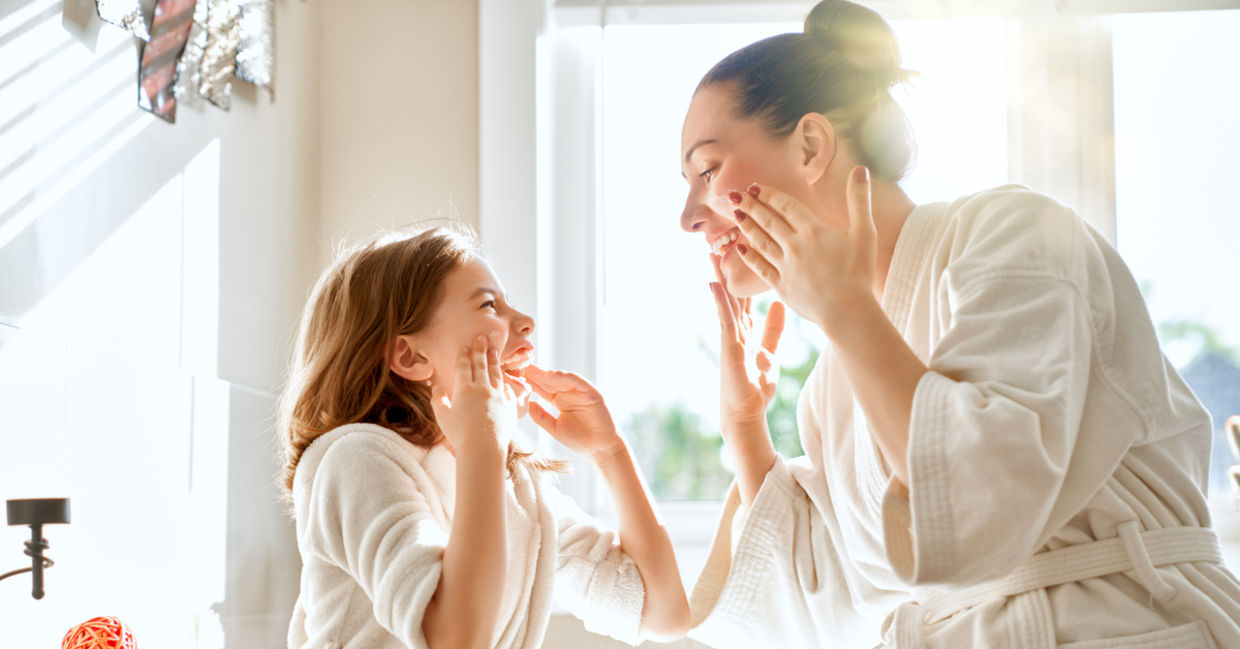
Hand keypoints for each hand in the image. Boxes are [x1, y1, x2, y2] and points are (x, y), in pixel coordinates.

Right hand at [430, 335, 516, 455]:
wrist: (483, 449)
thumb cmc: (460, 435)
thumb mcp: (442, 416)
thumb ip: (438, 399)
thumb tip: (435, 385)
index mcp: (464, 389)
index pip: (464, 366)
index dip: (464, 355)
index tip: (465, 345)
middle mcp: (483, 388)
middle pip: (481, 364)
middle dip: (481, 349)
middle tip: (482, 337)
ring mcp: (498, 396)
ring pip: (496, 373)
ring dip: (494, 360)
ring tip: (494, 350)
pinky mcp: (510, 406)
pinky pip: (508, 389)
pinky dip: (506, 382)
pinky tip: (505, 379)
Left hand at [522, 365, 623, 461]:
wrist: (601, 449)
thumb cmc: (579, 440)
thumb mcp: (554, 428)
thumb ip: (541, 416)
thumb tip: (526, 404)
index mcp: (558, 400)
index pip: (540, 387)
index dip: (527, 381)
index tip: (511, 376)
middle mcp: (567, 393)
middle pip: (547, 380)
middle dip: (533, 372)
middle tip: (516, 364)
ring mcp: (579, 392)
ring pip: (560, 378)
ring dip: (546, 372)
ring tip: (530, 367)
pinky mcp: (592, 393)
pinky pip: (578, 382)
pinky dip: (566, 377)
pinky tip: (552, 375)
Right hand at [708, 253, 784, 429]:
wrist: (747, 411)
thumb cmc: (755, 385)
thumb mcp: (769, 351)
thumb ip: (773, 329)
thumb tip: (780, 305)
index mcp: (745, 328)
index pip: (743, 294)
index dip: (744, 273)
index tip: (745, 249)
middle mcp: (735, 328)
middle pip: (731, 291)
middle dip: (727, 267)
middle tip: (723, 240)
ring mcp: (729, 335)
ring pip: (724, 299)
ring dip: (719, 276)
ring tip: (713, 252)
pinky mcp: (728, 345)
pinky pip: (724, 318)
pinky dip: (720, 300)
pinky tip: (714, 284)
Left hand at [718, 165, 876, 330]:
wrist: (848, 311)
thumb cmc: (859, 272)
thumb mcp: (865, 233)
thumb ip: (859, 200)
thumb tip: (860, 170)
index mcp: (814, 230)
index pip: (786, 206)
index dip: (768, 194)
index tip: (754, 186)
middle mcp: (795, 246)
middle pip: (768, 221)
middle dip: (750, 206)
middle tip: (734, 195)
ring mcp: (786, 266)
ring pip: (761, 241)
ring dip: (746, 226)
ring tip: (735, 214)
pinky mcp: (781, 285)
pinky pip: (760, 267)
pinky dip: (749, 256)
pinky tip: (739, 247)